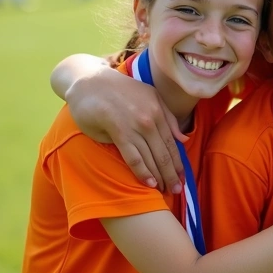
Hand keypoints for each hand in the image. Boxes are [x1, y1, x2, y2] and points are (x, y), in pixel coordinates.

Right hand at [65, 68, 185, 192]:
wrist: (89, 82)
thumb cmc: (120, 91)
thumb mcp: (150, 96)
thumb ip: (168, 117)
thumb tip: (183, 139)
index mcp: (159, 112)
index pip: (172, 144)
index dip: (178, 164)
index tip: (183, 179)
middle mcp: (150, 120)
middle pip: (164, 154)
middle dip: (172, 174)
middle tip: (176, 191)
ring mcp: (134, 126)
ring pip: (151, 157)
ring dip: (160, 176)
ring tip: (165, 191)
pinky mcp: (118, 132)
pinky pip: (134, 157)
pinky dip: (143, 172)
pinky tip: (150, 184)